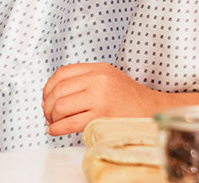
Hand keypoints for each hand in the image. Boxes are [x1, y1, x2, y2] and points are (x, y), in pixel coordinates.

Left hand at [42, 63, 164, 135]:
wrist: (151, 109)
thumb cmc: (129, 98)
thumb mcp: (109, 77)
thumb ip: (85, 79)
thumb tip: (53, 93)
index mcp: (100, 69)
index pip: (62, 73)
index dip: (48, 87)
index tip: (47, 98)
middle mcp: (99, 80)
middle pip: (58, 91)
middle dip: (47, 106)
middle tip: (49, 114)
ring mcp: (100, 98)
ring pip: (60, 107)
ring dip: (52, 118)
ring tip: (56, 122)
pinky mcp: (100, 116)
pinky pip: (68, 123)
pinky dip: (56, 129)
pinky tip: (56, 130)